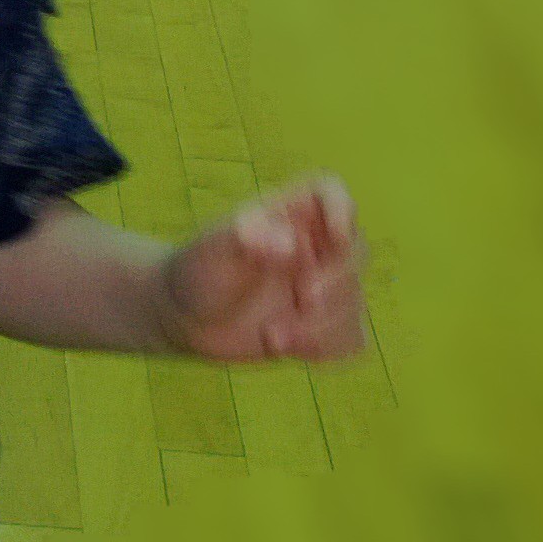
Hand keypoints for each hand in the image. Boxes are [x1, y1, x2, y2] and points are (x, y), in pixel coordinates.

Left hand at [155, 174, 365, 361]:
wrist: (187, 318)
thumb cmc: (200, 269)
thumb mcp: (213, 250)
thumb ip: (245, 238)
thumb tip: (290, 243)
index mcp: (289, 213)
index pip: (329, 191)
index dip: (342, 209)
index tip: (336, 237)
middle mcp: (313, 246)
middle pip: (356, 251)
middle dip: (336, 281)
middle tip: (303, 299)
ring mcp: (321, 286)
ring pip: (354, 300)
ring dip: (323, 325)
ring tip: (273, 337)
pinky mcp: (322, 325)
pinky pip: (352, 337)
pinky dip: (328, 347)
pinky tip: (288, 350)